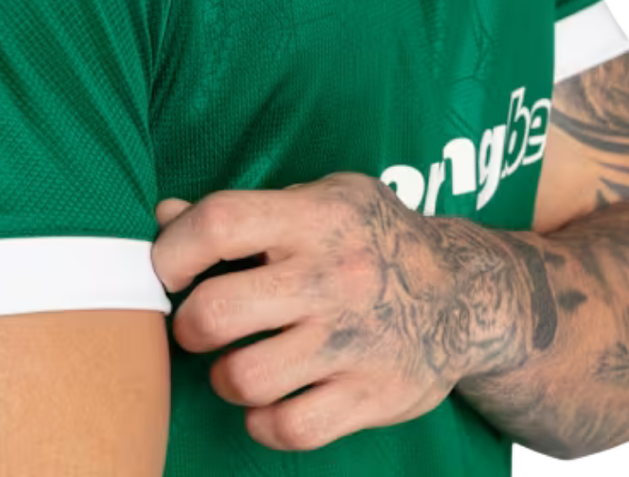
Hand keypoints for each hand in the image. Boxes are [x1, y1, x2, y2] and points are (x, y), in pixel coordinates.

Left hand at [152, 172, 517, 449]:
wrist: (464, 292)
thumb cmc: (369, 236)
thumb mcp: (318, 200)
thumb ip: (242, 210)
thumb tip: (163, 217)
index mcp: (315, 218)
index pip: (221, 223)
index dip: (172, 249)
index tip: (166, 269)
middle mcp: (333, 277)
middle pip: (219, 311)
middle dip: (188, 324)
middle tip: (198, 323)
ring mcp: (355, 341)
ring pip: (246, 377)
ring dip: (224, 376)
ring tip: (235, 362)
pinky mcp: (374, 395)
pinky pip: (291, 428)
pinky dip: (263, 421)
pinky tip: (268, 401)